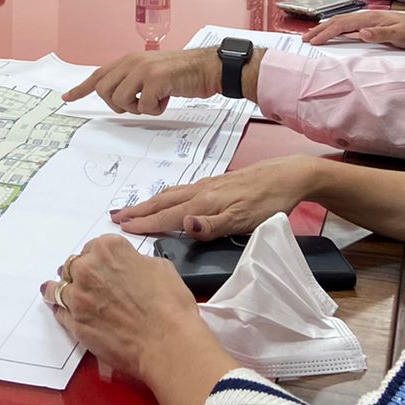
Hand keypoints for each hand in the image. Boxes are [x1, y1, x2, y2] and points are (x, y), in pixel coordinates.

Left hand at [41, 236, 213, 381]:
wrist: (167, 342)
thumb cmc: (169, 307)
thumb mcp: (160, 267)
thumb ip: (135, 261)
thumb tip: (130, 266)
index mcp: (108, 249)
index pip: (94, 247)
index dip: (98, 258)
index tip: (100, 265)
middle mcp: (88, 269)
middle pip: (73, 265)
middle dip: (79, 272)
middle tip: (88, 282)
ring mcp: (79, 298)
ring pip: (58, 288)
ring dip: (60, 288)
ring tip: (56, 290)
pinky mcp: (76, 324)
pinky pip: (60, 312)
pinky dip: (60, 310)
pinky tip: (59, 309)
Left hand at [62, 48, 221, 113]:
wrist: (206, 68)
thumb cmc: (180, 74)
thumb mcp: (150, 72)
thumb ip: (131, 80)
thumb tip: (113, 95)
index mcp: (128, 60)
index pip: (98, 75)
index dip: (81, 88)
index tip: (67, 98)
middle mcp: (132, 62)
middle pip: (105, 92)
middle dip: (118, 105)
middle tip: (137, 103)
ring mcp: (143, 70)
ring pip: (121, 101)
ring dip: (138, 108)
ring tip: (155, 99)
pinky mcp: (155, 80)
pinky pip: (143, 107)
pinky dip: (155, 109)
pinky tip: (167, 98)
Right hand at [113, 156, 318, 238]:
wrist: (289, 176)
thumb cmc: (269, 202)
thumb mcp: (244, 220)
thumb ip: (212, 225)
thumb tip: (183, 225)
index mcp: (205, 203)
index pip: (168, 216)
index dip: (145, 224)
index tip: (123, 229)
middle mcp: (202, 192)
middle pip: (163, 202)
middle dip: (139, 211)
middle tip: (115, 218)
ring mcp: (208, 186)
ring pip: (171, 195)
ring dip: (149, 203)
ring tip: (133, 210)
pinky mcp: (217, 184)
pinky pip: (182, 191)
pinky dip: (166, 197)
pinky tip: (167, 200)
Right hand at [302, 9, 404, 48]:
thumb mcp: (400, 35)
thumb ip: (380, 34)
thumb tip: (360, 33)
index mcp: (371, 18)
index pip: (342, 24)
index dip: (326, 32)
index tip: (313, 41)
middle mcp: (368, 16)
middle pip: (338, 21)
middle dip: (320, 29)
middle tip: (305, 39)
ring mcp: (370, 20)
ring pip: (342, 23)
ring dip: (326, 29)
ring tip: (313, 36)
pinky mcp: (373, 25)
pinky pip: (349, 26)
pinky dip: (337, 30)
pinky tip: (334, 34)